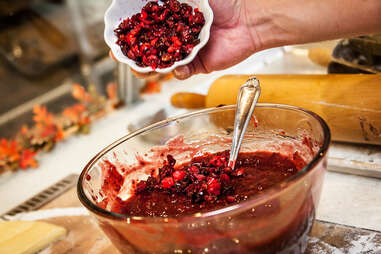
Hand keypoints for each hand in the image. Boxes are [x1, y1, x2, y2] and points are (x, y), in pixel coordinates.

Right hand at [110, 0, 259, 79]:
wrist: (248, 19)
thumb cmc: (223, 2)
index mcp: (171, 18)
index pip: (145, 27)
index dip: (129, 33)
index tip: (116, 37)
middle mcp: (175, 35)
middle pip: (148, 48)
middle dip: (133, 54)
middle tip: (122, 56)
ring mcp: (185, 51)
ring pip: (161, 63)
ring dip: (149, 67)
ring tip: (141, 68)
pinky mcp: (197, 64)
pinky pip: (182, 72)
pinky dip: (177, 71)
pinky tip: (176, 68)